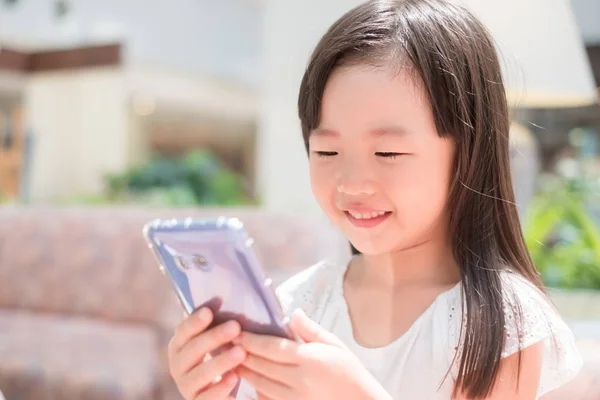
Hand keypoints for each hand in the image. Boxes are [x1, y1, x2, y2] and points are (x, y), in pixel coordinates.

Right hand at [167, 307, 246, 399]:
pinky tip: (234, 377)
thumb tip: (221, 297)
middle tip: (235, 327)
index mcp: (179, 345)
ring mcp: (186, 386)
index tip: (209, 312)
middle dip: (213, 337)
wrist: (219, 390)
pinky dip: (220, 388)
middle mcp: (178, 366)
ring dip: (220, 362)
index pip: (183, 331)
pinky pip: (207, 398)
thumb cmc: (220, 355)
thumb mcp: (217, 338)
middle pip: (192, 350)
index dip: (194, 321)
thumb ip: (217, 320)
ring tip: (240, 352)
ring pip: (199, 374)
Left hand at [235, 309, 390, 399]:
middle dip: (241, 353)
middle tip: (226, 342)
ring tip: (233, 359)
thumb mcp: (335, 345)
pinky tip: (251, 379)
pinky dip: (256, 389)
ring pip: (259, 384)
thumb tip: (294, 313)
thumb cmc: (350, 373)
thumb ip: (311, 330)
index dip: (251, 339)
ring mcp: (294, 399)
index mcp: (309, 359)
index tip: (237, 332)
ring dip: (244, 371)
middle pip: (261, 365)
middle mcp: (299, 380)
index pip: (272, 347)